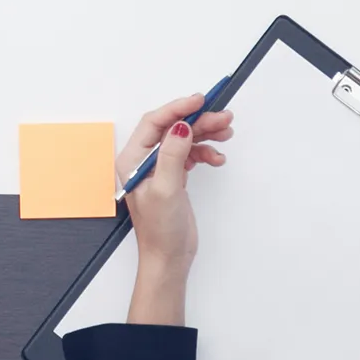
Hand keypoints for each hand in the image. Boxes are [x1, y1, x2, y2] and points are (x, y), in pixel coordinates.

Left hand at [115, 96, 233, 324]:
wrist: (168, 258)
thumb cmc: (160, 230)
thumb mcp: (166, 189)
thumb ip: (172, 155)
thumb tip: (180, 125)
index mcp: (132, 160)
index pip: (154, 124)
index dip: (177, 109)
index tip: (199, 100)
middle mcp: (144, 160)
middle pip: (172, 128)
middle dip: (198, 120)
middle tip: (223, 117)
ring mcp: (160, 168)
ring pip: (184, 139)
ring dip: (205, 134)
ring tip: (227, 133)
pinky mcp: (174, 177)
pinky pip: (190, 154)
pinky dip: (205, 152)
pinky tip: (218, 158)